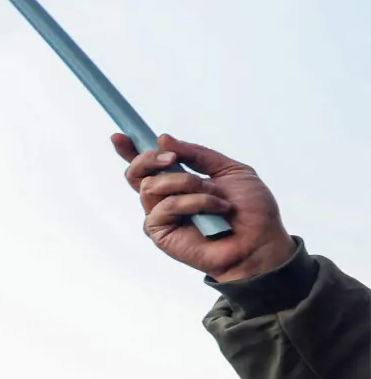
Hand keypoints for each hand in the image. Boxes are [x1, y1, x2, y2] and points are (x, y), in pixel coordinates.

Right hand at [112, 134, 294, 283]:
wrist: (260, 242)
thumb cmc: (251, 210)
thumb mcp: (230, 170)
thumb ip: (197, 154)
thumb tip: (163, 139)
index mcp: (179, 182)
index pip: (146, 166)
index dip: (129, 150)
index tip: (119, 136)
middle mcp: (164, 198)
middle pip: (135, 173)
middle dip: (148, 159)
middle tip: (172, 158)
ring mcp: (160, 215)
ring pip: (150, 186)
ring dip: (185, 183)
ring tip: (214, 195)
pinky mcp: (160, 232)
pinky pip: (165, 207)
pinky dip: (192, 203)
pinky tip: (215, 211)